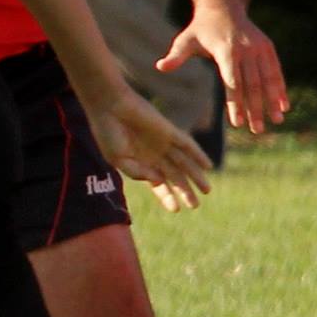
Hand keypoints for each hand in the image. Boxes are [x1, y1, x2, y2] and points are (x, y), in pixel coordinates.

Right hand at [85, 85, 213, 212]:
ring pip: (184, 163)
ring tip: (207, 191)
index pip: (158, 183)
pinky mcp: (168, 131)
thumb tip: (157, 181)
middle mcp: (154, 154)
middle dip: (185, 191)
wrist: (109, 107)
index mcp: (140, 162)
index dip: (167, 196)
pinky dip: (198, 155)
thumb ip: (135, 172)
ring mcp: (163, 143)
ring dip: (196, 176)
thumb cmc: (108, 132)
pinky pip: (187, 144)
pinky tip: (208, 166)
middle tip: (195, 205)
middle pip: (174, 176)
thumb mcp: (117, 159)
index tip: (176, 210)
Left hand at [156, 3, 287, 133]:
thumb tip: (160, 67)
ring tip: (275, 122)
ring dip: (272, 101)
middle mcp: (246, 49)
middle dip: (255, 109)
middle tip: (256, 130)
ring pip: (267, 79)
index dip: (235, 103)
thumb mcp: (185, 40)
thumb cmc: (200, 29)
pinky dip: (280, 88)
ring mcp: (259, 48)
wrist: (223, 7)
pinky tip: (284, 106)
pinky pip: (275, 71)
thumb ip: (176, 56)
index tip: (237, 123)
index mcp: (226, 50)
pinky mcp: (267, 48)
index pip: (232, 82)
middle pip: (251, 84)